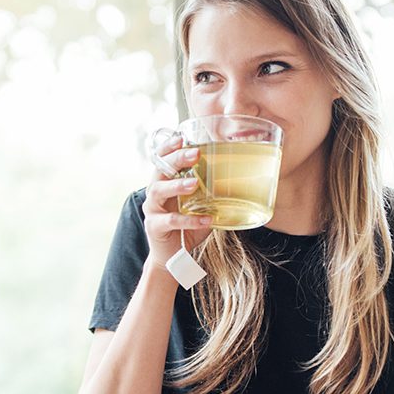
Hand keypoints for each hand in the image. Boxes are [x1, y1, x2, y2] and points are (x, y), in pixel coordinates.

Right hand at [142, 137, 212, 272]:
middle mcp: (154, 193)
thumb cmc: (187, 227)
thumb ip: (210, 192)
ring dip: (176, 185)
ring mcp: (152, 210)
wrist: (171, 258)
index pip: (162, 159)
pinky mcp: (154, 227)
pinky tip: (206, 219)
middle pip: (160, 170)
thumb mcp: (199, 206)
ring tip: (194, 183)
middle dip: (176, 159)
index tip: (181, 136)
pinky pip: (171, 221)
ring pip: (158, 191)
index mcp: (164, 183)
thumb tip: (240, 178)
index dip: (169, 147)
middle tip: (195, 154)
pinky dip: (189, 219)